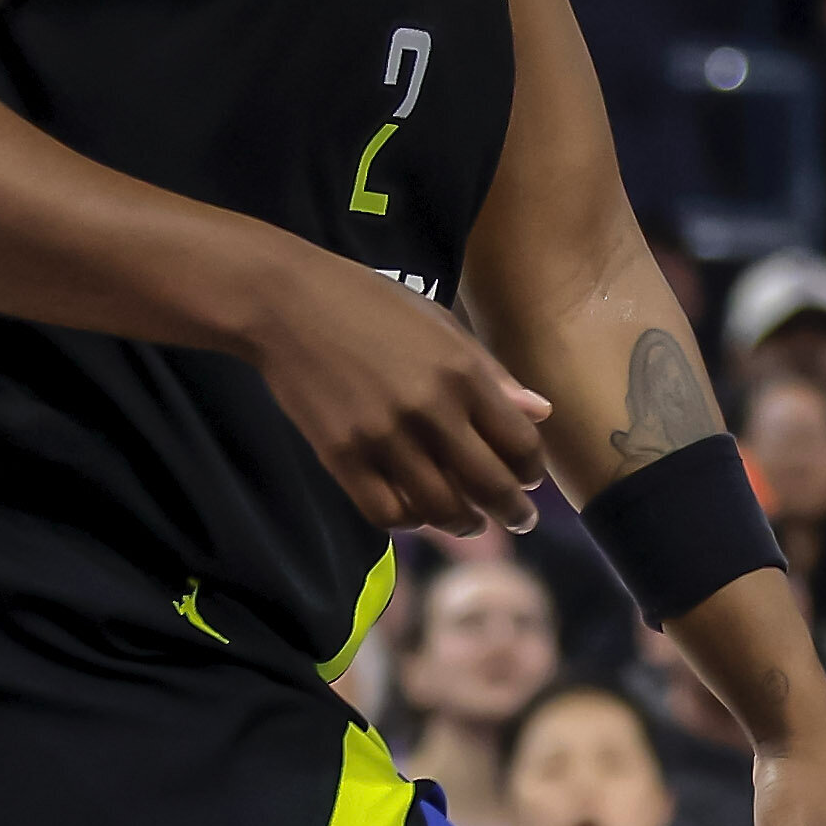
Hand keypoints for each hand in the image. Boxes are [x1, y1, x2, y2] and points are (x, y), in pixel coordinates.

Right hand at [240, 246, 549, 535]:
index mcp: (463, 373)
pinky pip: (388, 512)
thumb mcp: (440, 323)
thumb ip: (492, 373)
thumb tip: (541, 413)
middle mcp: (430, 410)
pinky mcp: (343, 456)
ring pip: (441, 509)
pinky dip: (410, 521)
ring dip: (465, 524)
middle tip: (519, 520)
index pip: (521, 445)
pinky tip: (418, 512)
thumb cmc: (369, 304)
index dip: (532, 471)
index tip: (529, 479)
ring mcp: (384, 437)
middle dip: (514, 512)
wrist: (284, 301)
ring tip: (470, 522)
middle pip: (490, 487)